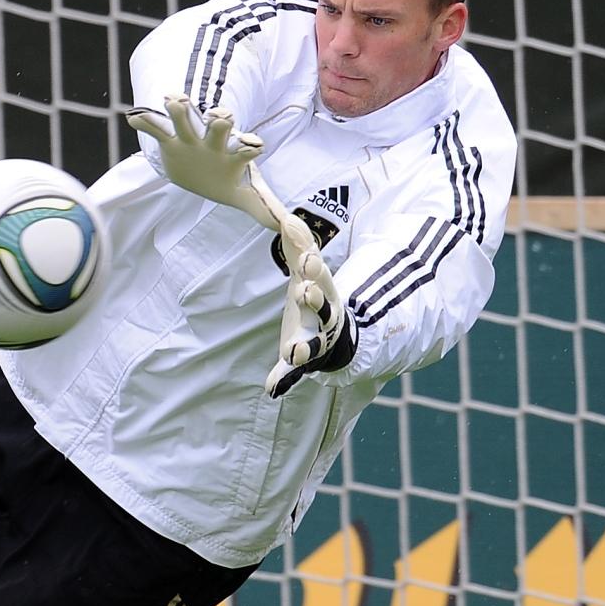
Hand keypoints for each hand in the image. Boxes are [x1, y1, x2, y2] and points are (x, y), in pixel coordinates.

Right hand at [125, 94, 295, 232]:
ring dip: (180, 108)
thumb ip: (264, 207)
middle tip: (219, 116)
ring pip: (185, 117)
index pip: (245, 146)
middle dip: (219, 118)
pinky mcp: (169, 140)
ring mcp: (191, 137)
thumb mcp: (246, 194)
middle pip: (218, 125)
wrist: (201, 170)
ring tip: (174, 101)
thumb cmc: (228, 178)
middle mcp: (213, 141)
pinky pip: (156, 128)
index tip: (254, 145)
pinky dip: (145, 122)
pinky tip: (134, 119)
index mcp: (233, 154)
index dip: (251, 145)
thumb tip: (287, 228)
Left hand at [265, 246, 356, 397]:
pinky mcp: (305, 357)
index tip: (307, 259)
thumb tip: (287, 215)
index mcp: (319, 287)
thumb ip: (298, 244)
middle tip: (304, 291)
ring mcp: (315, 338)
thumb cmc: (312, 298)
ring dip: (304, 349)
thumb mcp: (306, 270)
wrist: (334, 333)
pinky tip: (271, 390)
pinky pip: (292, 371)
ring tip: (292, 354)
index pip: (317, 273)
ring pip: (313, 343)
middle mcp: (322, 312)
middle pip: (322, 303)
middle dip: (314, 298)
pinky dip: (282, 380)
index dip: (313, 266)